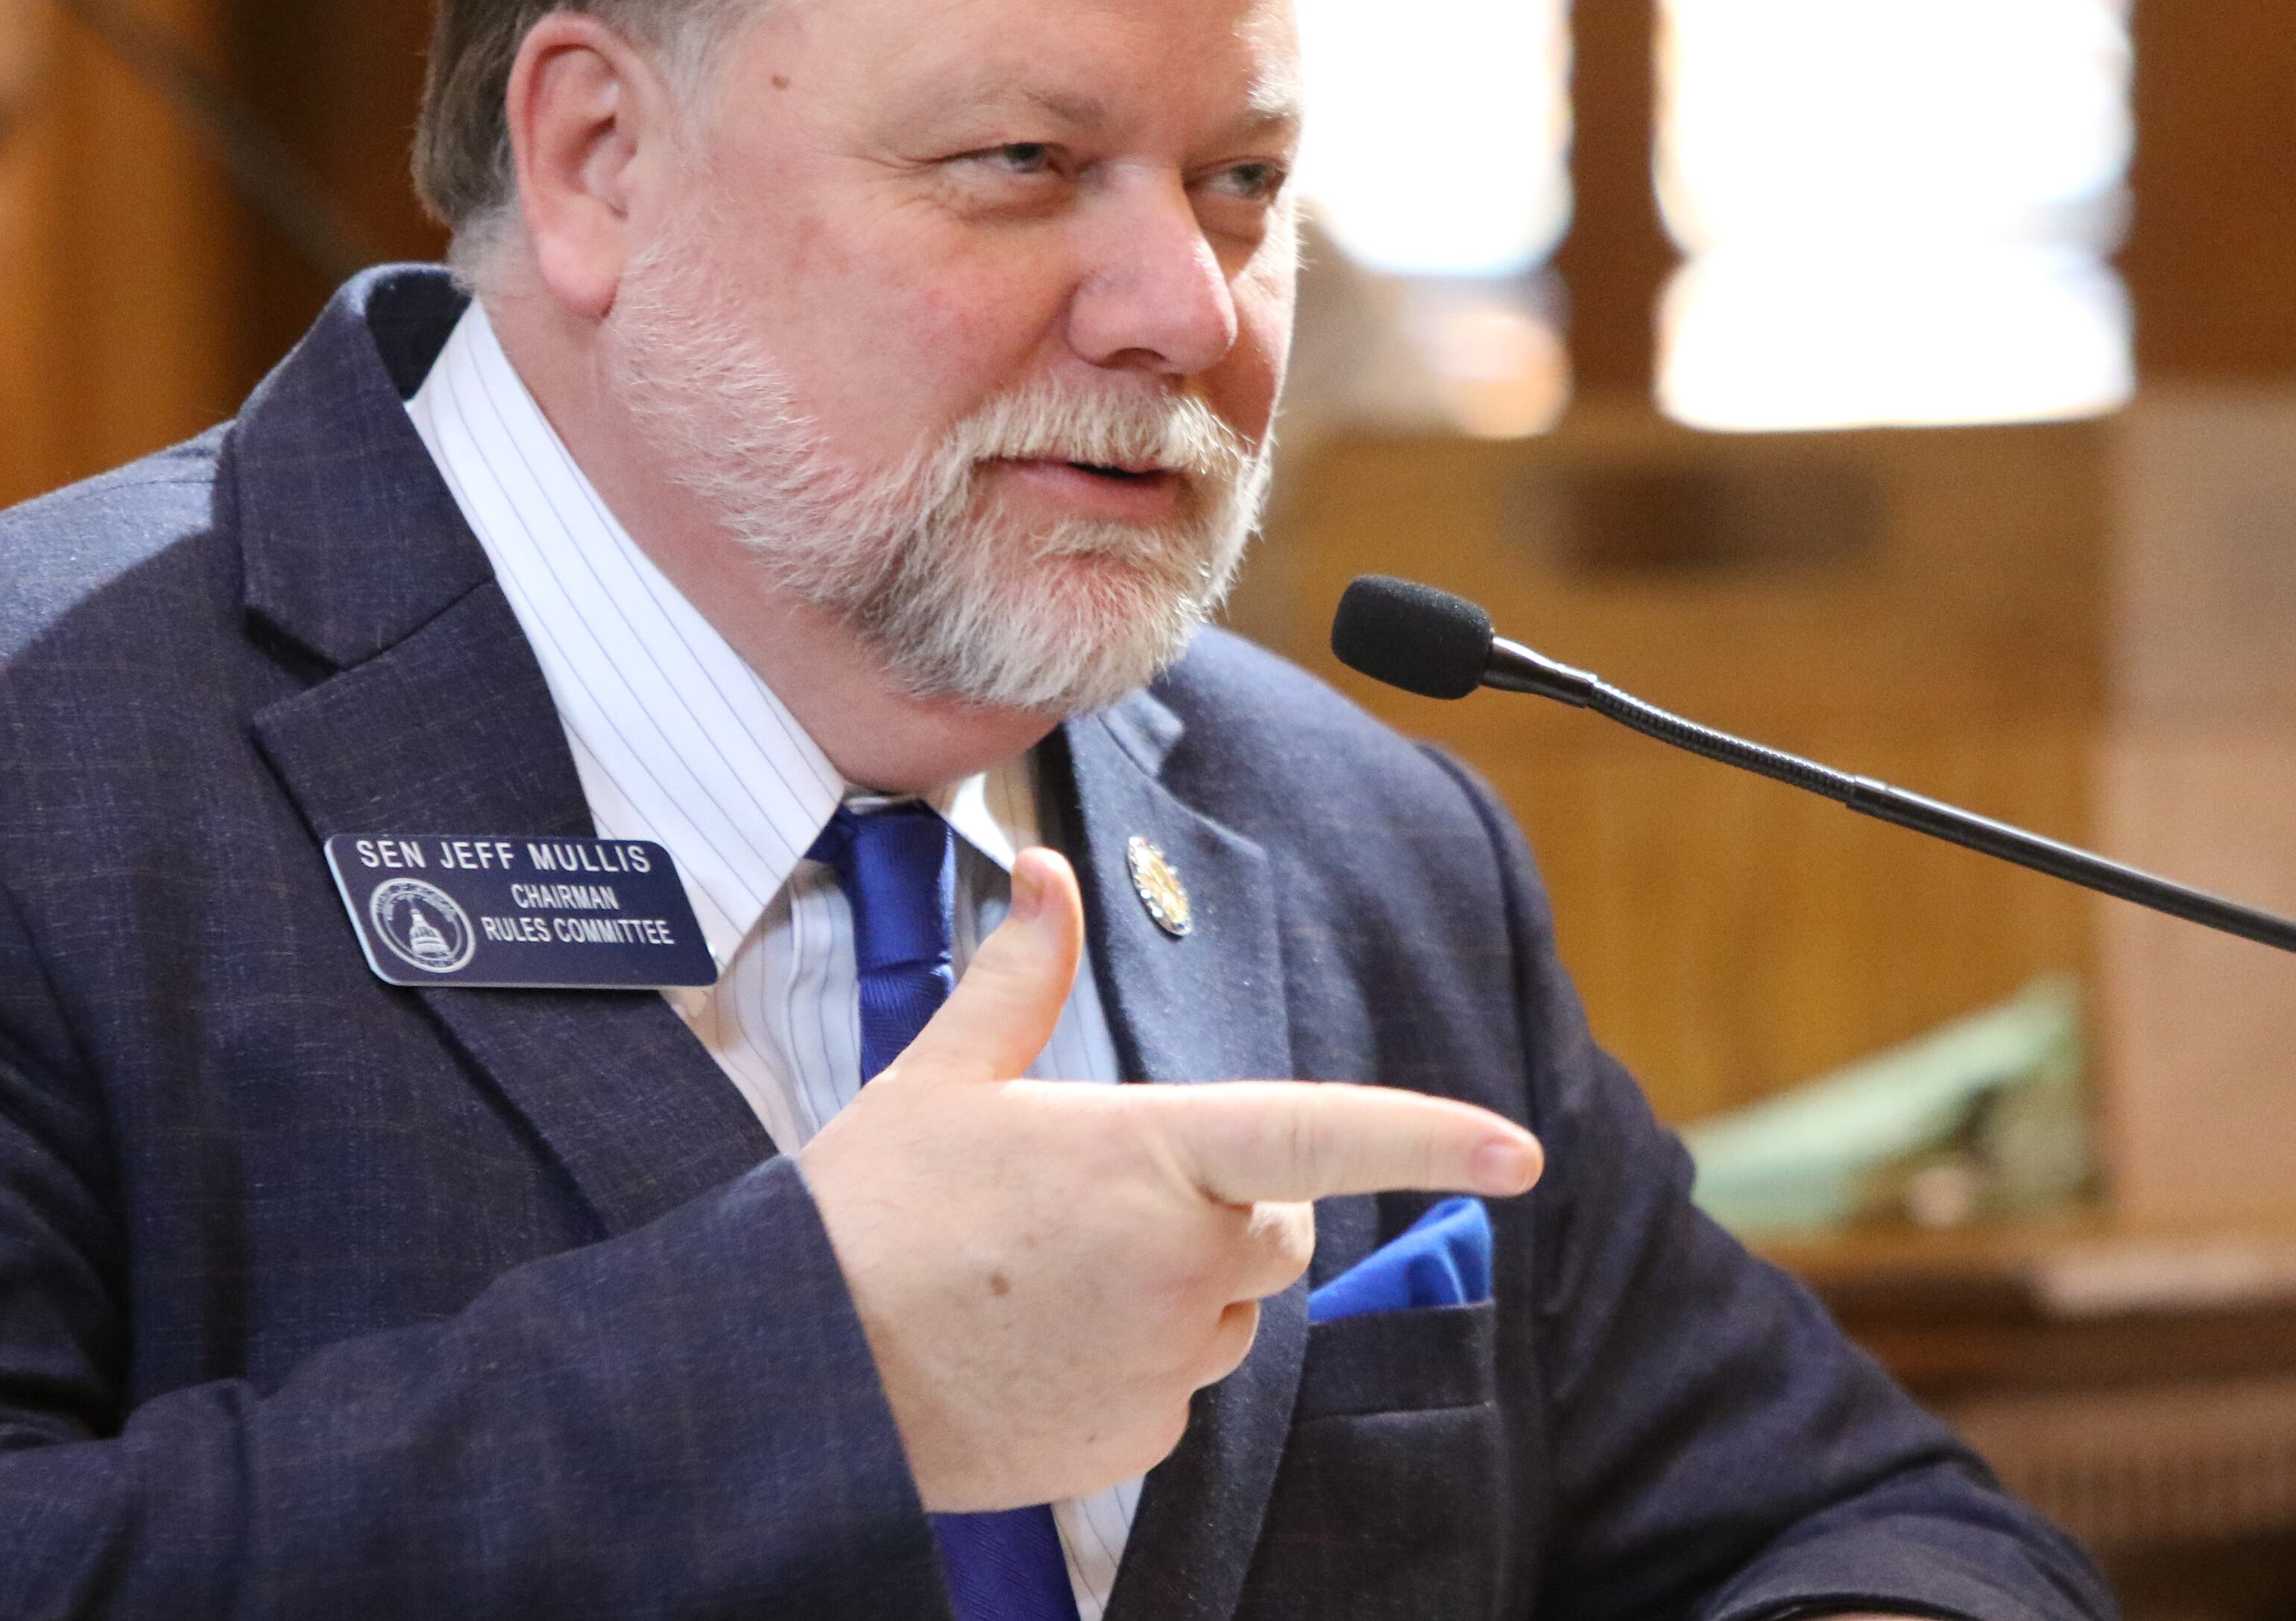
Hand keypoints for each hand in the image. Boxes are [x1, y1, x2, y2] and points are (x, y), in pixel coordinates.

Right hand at [798, 847, 1543, 1512]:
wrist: (805, 1371)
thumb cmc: (866, 1215)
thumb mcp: (942, 1076)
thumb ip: (1020, 975)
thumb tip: (1048, 875)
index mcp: (1143, 1153)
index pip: (1318, 1132)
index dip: (1430, 1135)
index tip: (1517, 1149)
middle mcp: (1175, 1263)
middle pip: (1280, 1231)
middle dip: (1229, 1211)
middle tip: (1108, 1204)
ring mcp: (1160, 1365)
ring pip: (1227, 1316)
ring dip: (1176, 1294)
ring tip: (1048, 1280)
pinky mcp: (1137, 1448)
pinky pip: (1175, 1394)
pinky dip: (1131, 1371)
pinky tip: (1039, 1346)